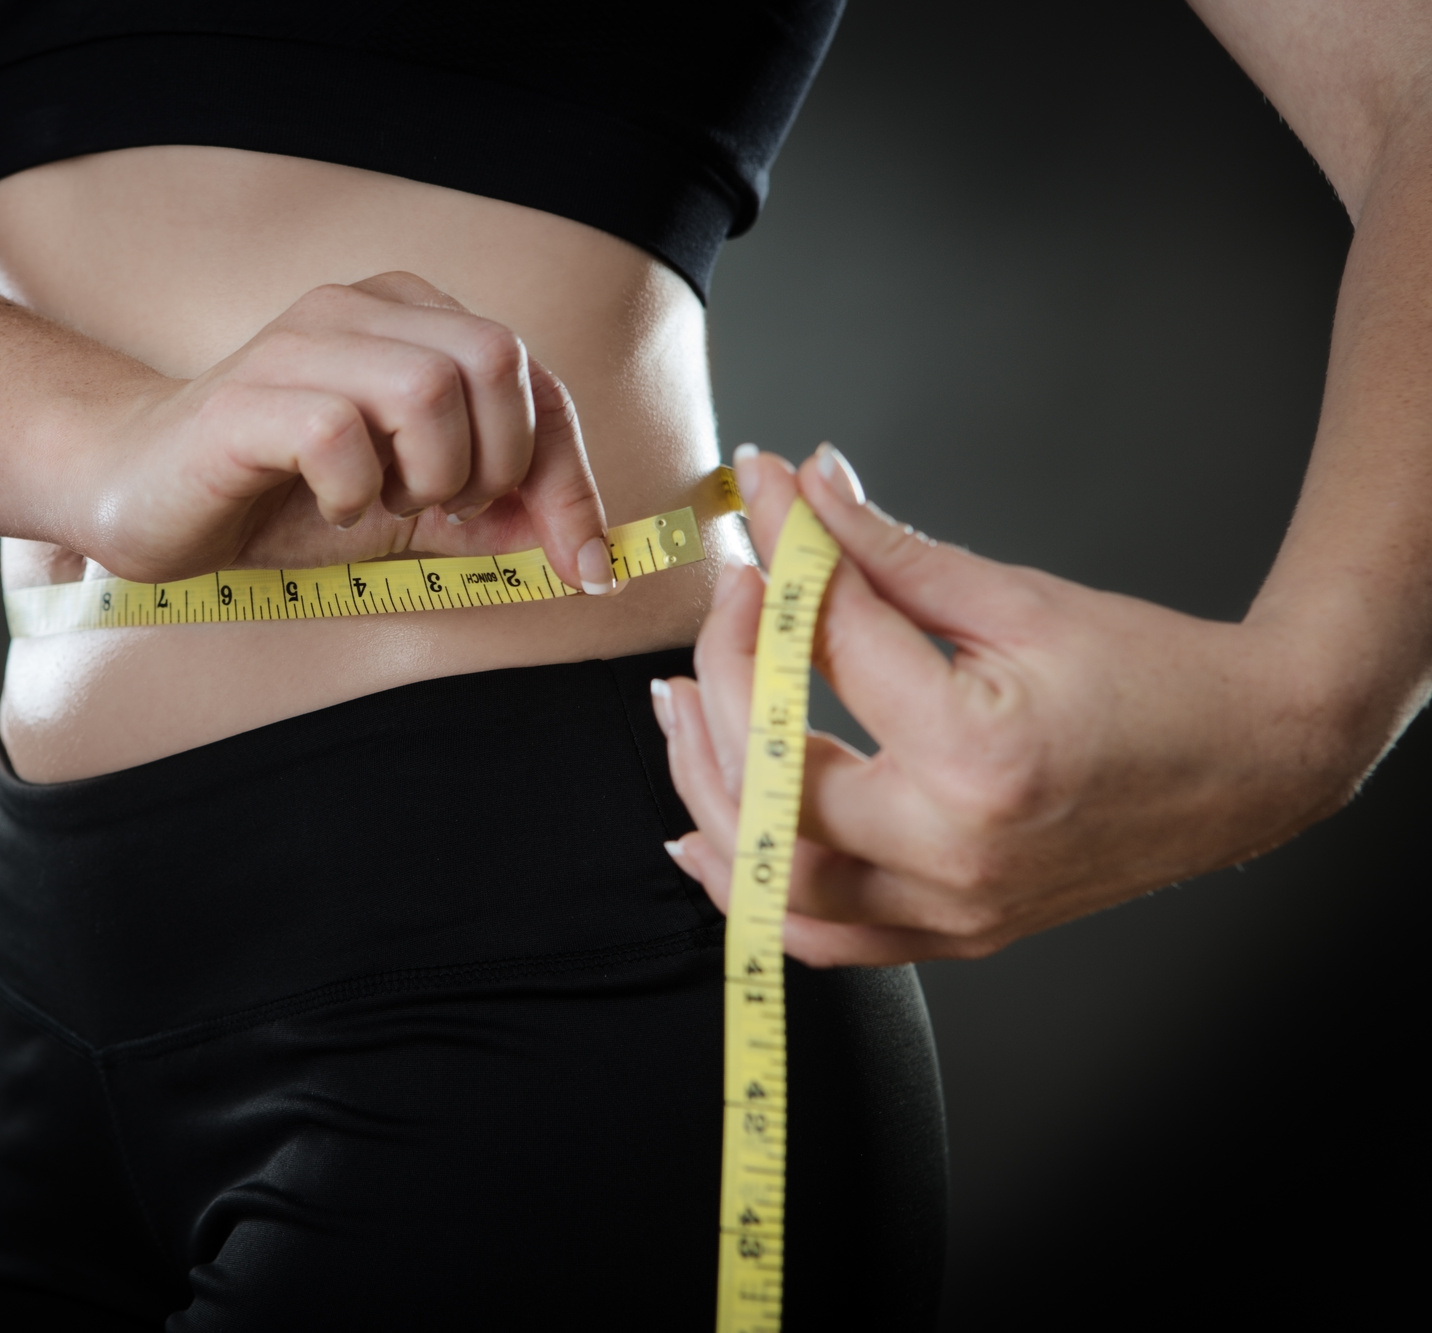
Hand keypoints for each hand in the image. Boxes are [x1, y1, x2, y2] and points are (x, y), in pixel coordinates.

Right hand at [71, 272, 616, 591]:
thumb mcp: (408, 510)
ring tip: (381, 506)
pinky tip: (328, 507)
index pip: (535, 378)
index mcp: (410, 321)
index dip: (572, 476)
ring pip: (428, 387)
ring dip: (428, 476)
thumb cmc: (280, 497)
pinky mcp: (244, 398)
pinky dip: (353, 493)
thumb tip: (583, 548)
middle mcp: (359, 311)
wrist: (142, 496)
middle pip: (495, 357)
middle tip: (443, 511)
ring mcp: (298, 345)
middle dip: (499, 463)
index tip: (586, 565)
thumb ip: (490, 516)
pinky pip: (340, 433)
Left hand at [652, 445, 1362, 965]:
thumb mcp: (1017, 598)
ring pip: (772, 878)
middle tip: (724, 602)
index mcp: (975, 752)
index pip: (826, 646)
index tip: (755, 500)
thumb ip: (888, 552)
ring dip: (706, 790)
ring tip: (677, 709)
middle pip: (769, 777)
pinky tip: (706, 831)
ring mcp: (950, 907)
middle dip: (720, 677)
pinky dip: (749, 887)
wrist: (1252, 760)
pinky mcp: (952, 933)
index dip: (780, 558)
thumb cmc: (1151, 675)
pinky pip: (820, 934)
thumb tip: (798, 484)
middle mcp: (952, 849)